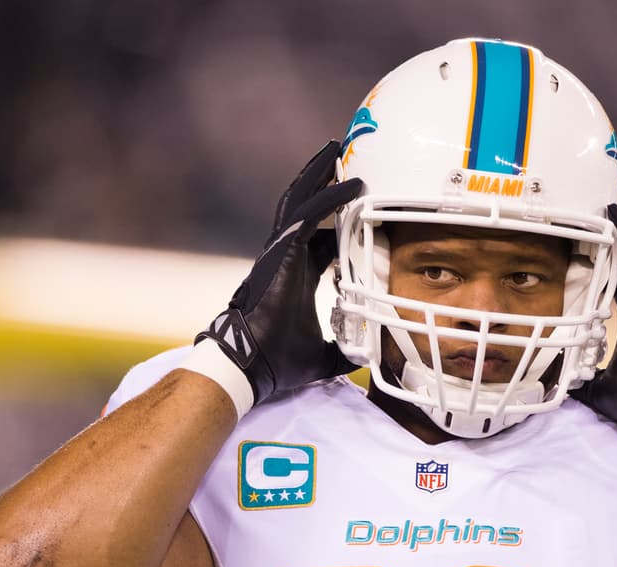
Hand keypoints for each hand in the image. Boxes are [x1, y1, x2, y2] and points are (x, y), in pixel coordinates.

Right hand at [197, 140, 363, 403]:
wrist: (250, 364)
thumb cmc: (278, 361)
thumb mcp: (323, 357)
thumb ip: (344, 352)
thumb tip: (367, 359)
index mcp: (295, 274)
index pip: (323, 241)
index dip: (341, 224)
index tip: (362, 213)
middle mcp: (287, 256)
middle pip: (307, 209)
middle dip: (323, 183)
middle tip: (342, 161)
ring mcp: (281, 250)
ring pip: (302, 201)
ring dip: (320, 175)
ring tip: (336, 151)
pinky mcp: (282, 250)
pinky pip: (310, 215)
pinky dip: (331, 198)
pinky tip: (352, 185)